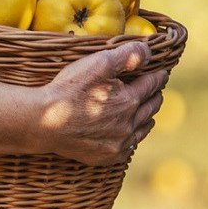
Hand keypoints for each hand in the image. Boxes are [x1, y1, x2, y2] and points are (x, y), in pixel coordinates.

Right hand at [31, 43, 166, 164]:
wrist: (44, 122)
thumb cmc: (70, 89)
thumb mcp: (99, 62)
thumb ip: (128, 55)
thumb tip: (150, 51)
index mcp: (130, 101)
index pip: (152, 85)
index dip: (158, 76)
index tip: (162, 72)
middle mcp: (129, 125)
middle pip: (151, 107)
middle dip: (155, 95)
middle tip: (156, 88)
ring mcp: (119, 143)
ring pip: (143, 128)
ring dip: (147, 116)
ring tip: (147, 110)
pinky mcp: (108, 156)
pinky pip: (129, 146)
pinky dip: (133, 136)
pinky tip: (130, 132)